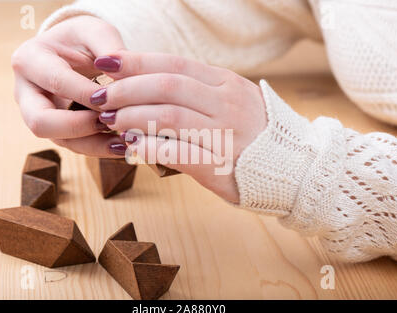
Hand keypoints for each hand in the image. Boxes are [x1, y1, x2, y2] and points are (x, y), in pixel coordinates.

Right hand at [12, 15, 126, 155]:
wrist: (73, 52)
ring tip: (125, 141)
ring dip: (93, 144)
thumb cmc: (83, 40)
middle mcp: (26, 93)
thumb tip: (122, 73)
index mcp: (30, 60)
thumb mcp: (96, 31)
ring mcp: (38, 116)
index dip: (86, 94)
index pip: (56, 81)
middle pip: (40, 122)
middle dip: (79, 126)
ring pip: (59, 140)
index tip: (115, 98)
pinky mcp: (56, 131)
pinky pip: (75, 146)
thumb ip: (109, 47)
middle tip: (112, 120)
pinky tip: (123, 145)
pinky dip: (99, 149)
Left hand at [90, 51, 267, 202]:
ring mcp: (225, 134)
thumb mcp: (231, 102)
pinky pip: (179, 153)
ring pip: (170, 116)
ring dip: (133, 116)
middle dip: (127, 88)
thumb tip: (148, 89)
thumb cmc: (255, 135)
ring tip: (110, 120)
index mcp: (226, 83)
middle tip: (100, 96)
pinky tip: (130, 146)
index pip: (174, 64)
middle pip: (167, 86)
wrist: (296, 168)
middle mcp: (226, 103)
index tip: (106, 61)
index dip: (137, 61)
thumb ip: (197, 94)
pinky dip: (150, 147)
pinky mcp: (221, 165)